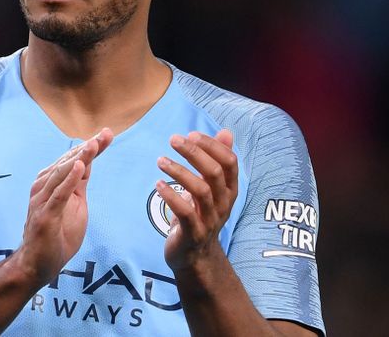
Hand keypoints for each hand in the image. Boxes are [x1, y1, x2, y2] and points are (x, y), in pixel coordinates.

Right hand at [16, 128, 113, 283]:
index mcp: (51, 183)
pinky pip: (58, 195)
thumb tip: (87, 163)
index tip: (108, 133)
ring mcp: (42, 201)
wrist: (37, 265)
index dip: (92, 147)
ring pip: (61, 174)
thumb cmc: (56, 235)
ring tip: (94, 144)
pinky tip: (80, 166)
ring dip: (79, 158)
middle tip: (106, 133)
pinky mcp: (43, 216)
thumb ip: (78, 185)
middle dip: (88, 147)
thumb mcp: (74, 206)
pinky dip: (69, 180)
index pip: (74, 160)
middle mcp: (44, 187)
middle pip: (68, 162)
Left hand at [156, 129, 237, 271]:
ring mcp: (210, 220)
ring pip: (201, 191)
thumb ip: (217, 160)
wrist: (195, 256)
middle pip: (214, 173)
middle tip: (173, 140)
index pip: (229, 162)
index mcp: (229, 190)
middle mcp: (224, 204)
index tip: (191, 135)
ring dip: (179, 172)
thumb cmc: (201, 215)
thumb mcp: (212, 187)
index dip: (212, 145)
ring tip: (160, 160)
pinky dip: (171, 196)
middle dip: (194, 153)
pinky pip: (186, 213)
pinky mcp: (194, 234)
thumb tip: (226, 131)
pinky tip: (158, 185)